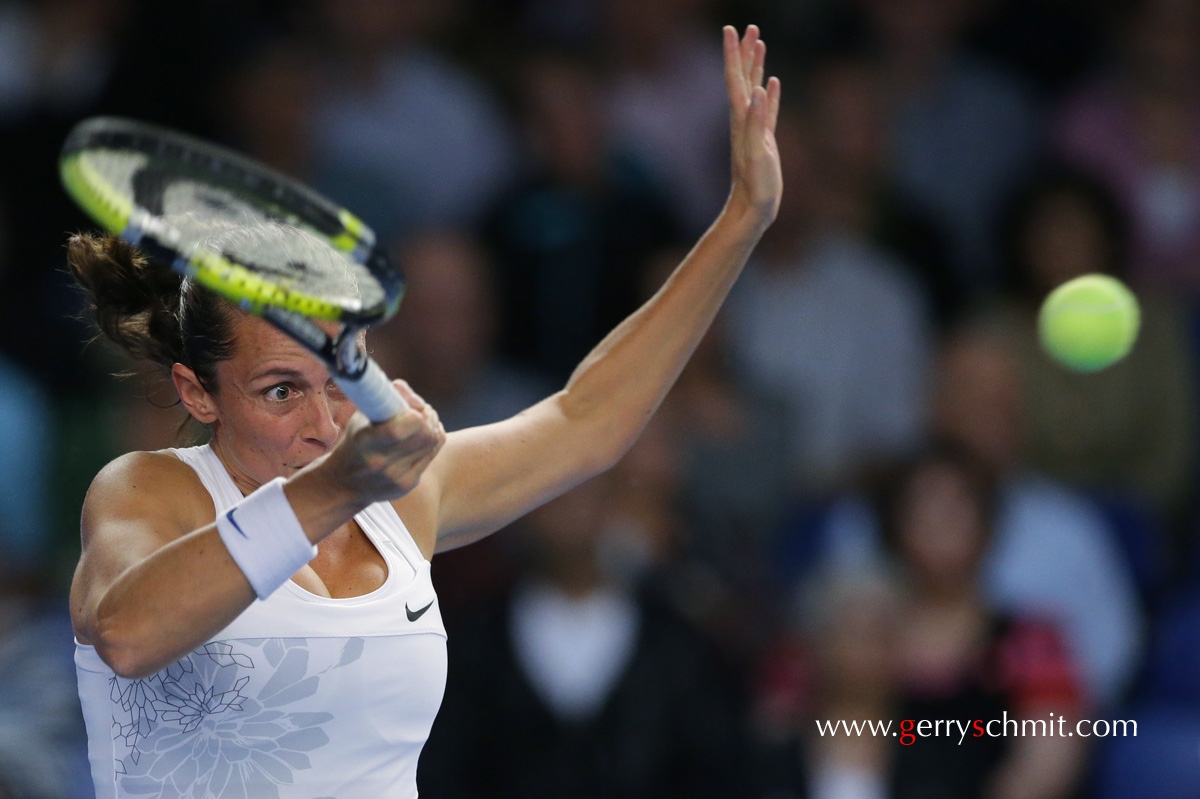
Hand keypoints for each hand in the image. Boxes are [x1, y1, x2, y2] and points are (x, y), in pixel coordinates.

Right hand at [321, 379, 446, 503]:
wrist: (344, 483)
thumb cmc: (356, 442)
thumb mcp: (361, 418)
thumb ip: (384, 399)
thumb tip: (405, 389)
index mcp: (365, 441)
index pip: (399, 429)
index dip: (415, 414)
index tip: (413, 407)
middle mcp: (381, 462)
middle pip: (424, 434)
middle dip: (427, 417)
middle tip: (423, 410)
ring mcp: (395, 477)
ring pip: (431, 443)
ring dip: (433, 426)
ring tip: (424, 419)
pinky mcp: (406, 485)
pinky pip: (432, 454)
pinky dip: (434, 440)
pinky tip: (428, 433)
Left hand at [723, 25, 781, 226]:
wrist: (752, 209)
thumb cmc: (755, 187)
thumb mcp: (758, 154)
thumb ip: (758, 122)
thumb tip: (760, 91)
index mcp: (742, 120)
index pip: (736, 80)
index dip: (734, 54)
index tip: (732, 30)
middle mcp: (745, 121)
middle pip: (743, 79)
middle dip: (744, 52)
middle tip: (747, 27)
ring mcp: (754, 129)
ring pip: (755, 89)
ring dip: (756, 67)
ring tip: (759, 44)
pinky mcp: (765, 140)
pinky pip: (768, 109)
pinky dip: (770, 94)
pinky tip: (773, 83)